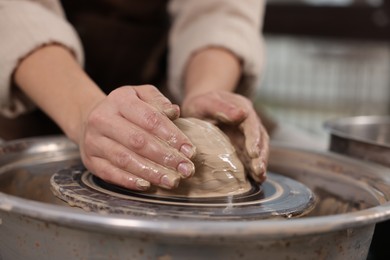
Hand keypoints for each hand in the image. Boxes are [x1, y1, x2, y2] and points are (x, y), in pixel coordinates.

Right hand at [79, 85, 195, 190]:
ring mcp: (94, 141)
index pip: (150, 119)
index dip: (172, 136)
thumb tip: (175, 111)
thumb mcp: (141, 95)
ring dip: (151, 172)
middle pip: (138, 141)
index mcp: (120, 100)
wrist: (90, 118)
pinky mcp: (91, 160)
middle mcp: (103, 119)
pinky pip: (110, 173)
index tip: (189, 150)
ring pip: (125, 159)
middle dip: (166, 157)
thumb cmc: (125, 108)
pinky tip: (148, 185)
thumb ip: (158, 101)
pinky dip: (129, 181)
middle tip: (186, 169)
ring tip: (172, 181)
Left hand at [181, 90, 268, 182]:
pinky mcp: (242, 145)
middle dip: (261, 154)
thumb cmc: (201, 104)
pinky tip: (256, 179)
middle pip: (260, 138)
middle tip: (259, 170)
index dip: (254, 138)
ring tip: (260, 177)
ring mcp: (246, 134)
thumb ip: (222, 108)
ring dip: (260, 162)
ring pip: (258, 148)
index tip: (253, 152)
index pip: (252, 124)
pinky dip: (253, 167)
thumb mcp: (206, 102)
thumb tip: (242, 114)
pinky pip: (250, 156)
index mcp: (242, 107)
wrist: (198, 107)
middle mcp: (248, 121)